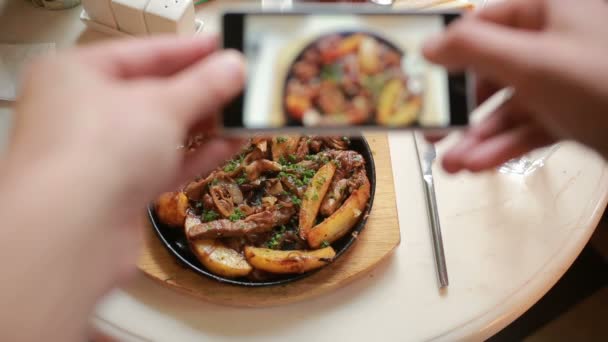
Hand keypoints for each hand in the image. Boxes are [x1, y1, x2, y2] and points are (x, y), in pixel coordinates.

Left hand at [0, 35, 244, 340]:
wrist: (72, 235)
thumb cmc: (105, 148)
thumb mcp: (162, 105)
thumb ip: (203, 85)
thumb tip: (235, 66)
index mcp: (77, 74)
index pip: (144, 52)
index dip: (190, 50)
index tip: (227, 47)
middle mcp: (84, 111)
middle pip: (154, 93)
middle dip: (201, 91)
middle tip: (243, 82)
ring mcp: (100, 154)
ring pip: (160, 132)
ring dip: (204, 124)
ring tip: (245, 114)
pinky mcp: (118, 191)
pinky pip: (162, 164)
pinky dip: (195, 155)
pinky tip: (232, 145)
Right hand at [423, 0, 607, 172]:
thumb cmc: (604, 83)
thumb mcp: (532, 61)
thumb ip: (473, 49)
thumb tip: (428, 44)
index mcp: (547, 10)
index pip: (483, 24)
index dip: (449, 53)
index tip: (423, 82)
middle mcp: (553, 42)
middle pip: (491, 71)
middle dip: (462, 109)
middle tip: (432, 133)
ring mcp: (564, 81)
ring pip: (508, 106)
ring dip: (478, 137)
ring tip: (451, 165)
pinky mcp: (572, 115)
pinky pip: (529, 127)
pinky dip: (504, 146)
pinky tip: (480, 165)